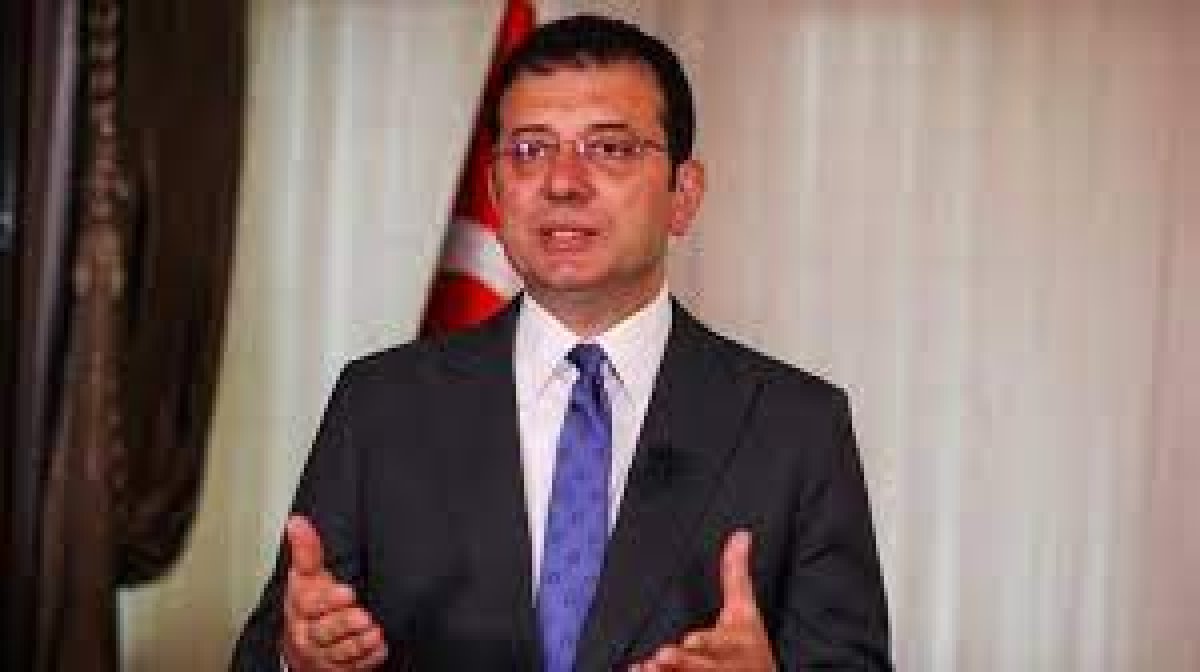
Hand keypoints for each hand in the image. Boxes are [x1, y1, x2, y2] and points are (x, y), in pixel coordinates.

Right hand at [280, 515, 387, 670]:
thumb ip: (307, 551)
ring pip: (341, 651)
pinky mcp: (342, 668)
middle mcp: (311, 634)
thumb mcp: (307, 578)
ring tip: (374, 632)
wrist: (304, 648)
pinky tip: (379, 647)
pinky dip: (368, 658)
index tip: (347, 592)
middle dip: (344, 624)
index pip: (309, 605)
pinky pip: (355, 666)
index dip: (327, 600)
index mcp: (301, 609)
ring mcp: (326, 654)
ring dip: (358, 642)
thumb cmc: (309, 608)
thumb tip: (298, 522)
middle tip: (363, 616)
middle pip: (325, 631)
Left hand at [630, 530, 775, 671]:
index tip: (691, 639)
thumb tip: (741, 534)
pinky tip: (639, 671)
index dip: (705, 643)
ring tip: (648, 666)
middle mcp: (719, 663)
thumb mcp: (745, 608)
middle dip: (682, 660)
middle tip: (663, 656)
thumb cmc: (749, 646)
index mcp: (731, 641)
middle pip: (700, 664)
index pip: (718, 642)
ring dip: (667, 670)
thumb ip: (736, 573)